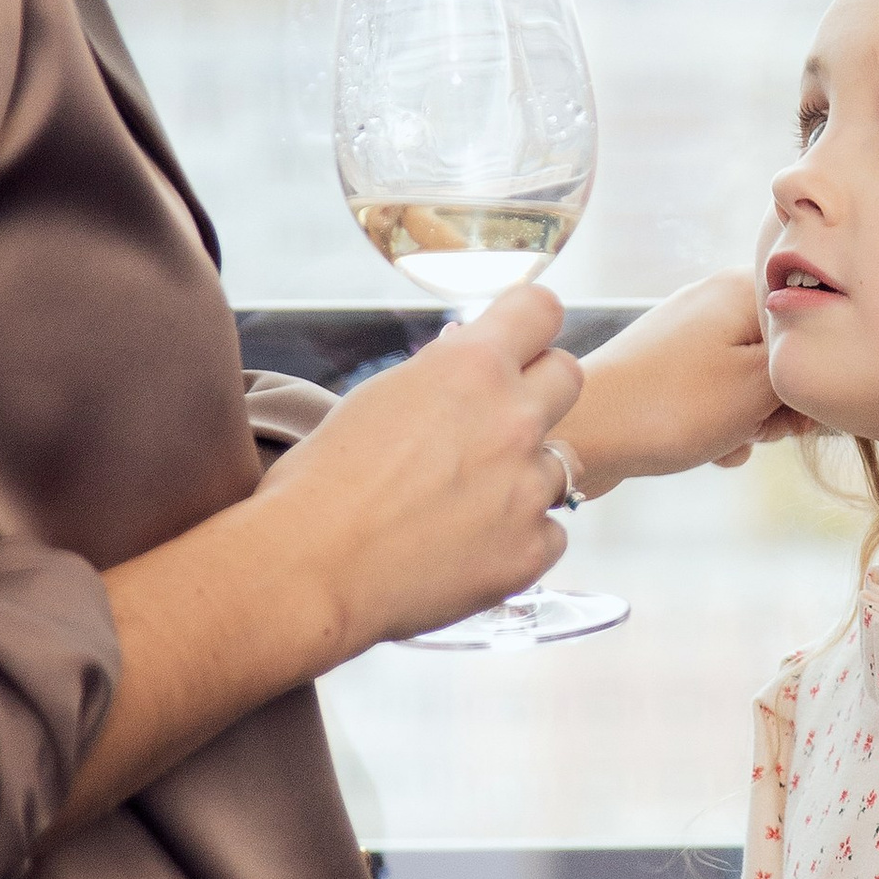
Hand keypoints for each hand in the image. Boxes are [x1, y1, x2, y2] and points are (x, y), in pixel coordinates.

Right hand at [244, 280, 581, 663]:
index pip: (541, 310)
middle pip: (568, 376)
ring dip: (523, 478)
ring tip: (462, 507)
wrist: (309, 568)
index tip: (519, 345)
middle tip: (495, 428)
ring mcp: (528, 485)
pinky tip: (468, 551)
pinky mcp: (531, 549)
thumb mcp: (380, 399)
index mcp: (469, 366)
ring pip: (560, 465)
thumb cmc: (321, 483)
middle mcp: (512, 417)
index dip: (529, 327)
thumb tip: (461, 363)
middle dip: (539, 394)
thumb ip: (438, 379)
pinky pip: (550, 532)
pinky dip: (518, 540)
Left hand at [557, 273, 807, 499]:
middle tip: (758, 424)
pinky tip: (707, 447)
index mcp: (743, 286)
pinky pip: (715, 395)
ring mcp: (686, 333)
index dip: (815, 367)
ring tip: (727, 437)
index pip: (813, 317)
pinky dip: (718, 424)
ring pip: (749, 380)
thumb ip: (804, 373)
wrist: (583, 431)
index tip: (800, 403)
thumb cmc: (673, 405)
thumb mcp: (758, 389)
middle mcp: (714, 299)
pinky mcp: (665, 367)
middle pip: (781, 352)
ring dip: (749, 418)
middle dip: (779, 399)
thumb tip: (824, 369)